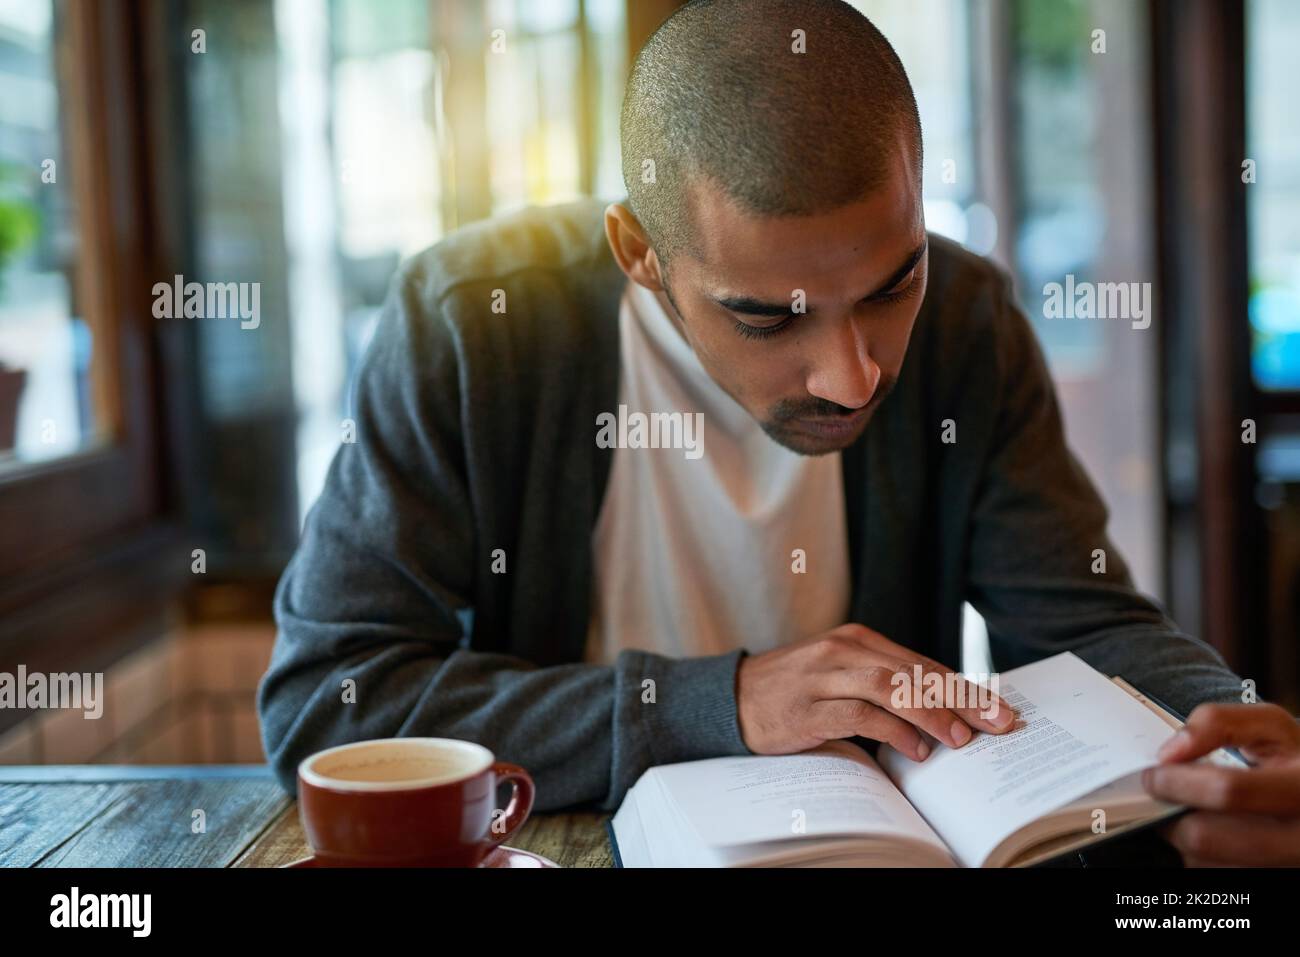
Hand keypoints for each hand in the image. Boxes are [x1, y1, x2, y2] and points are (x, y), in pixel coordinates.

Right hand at [735, 623, 1015, 760]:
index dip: (964, 686)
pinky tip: (915, 748)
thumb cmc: (792, 692)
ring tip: (962, 737)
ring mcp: (824, 677)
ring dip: (931, 712)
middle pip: (914, 672)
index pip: (921, 663)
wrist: (729, 699)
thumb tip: (940, 714)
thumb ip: (881, 687)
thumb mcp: (839, 678)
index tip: (998, 709)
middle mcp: (842, 650)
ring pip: (890, 687)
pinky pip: (860, 715)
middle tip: (998, 722)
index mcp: (856, 640)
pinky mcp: (808, 706)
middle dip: (962, 698)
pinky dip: (893, 731)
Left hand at [1144, 702, 1299, 865]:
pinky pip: (1215, 873)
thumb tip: (1173, 751)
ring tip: (1200, 811)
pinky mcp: (1269, 879)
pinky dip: (1203, 854)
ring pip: (1205, 861)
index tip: (1155, 775)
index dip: (1177, 781)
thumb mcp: (1269, 728)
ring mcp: (1285, 864)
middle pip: (1206, 837)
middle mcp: (1298, 836)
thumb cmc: (1295, 762)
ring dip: (1186, 835)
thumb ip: (1218, 723)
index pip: (1226, 791)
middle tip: (1165, 798)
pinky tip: (1217, 831)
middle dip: (1170, 813)